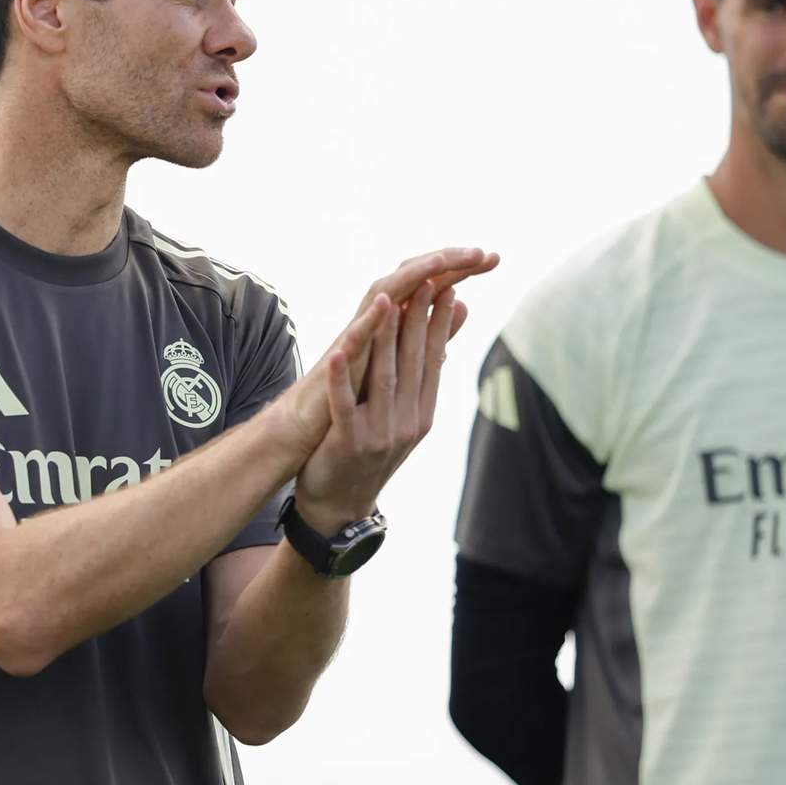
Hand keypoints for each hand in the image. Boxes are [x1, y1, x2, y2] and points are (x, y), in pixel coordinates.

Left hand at [290, 250, 495, 531]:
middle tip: (426, 280)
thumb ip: (422, 377)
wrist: (340, 504)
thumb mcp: (404, 416)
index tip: (446, 285)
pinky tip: (338, 351)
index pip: (433, 360)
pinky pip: (344, 403)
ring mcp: (378, 434)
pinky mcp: (348, 442)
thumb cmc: (370, 450)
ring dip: (384, 338)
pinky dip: (341, 376)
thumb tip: (447, 345)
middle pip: (412, 362)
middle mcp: (406, 422)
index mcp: (422, 413)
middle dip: (419, 319)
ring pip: (383, 378)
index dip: (439, 322)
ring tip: (387, 301)